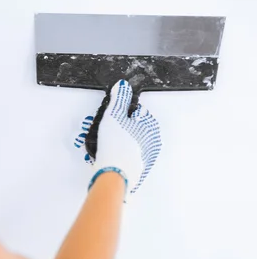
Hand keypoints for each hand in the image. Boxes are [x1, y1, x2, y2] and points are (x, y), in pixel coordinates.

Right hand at [76, 80, 161, 196]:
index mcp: (150, 124)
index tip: (112, 119)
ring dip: (120, 142)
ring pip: (132, 142)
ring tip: (105, 146)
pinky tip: (111, 156)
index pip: (136, 111)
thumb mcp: (114, 114)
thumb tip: (123, 85)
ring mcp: (148, 155)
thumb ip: (119, 98)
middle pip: (135, 127)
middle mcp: (153, 139)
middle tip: (106, 133)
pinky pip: (130, 156)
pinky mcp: (140, 168)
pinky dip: (122, 155)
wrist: (115, 173)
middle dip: (121, 128)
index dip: (121, 113)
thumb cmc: (116, 144)